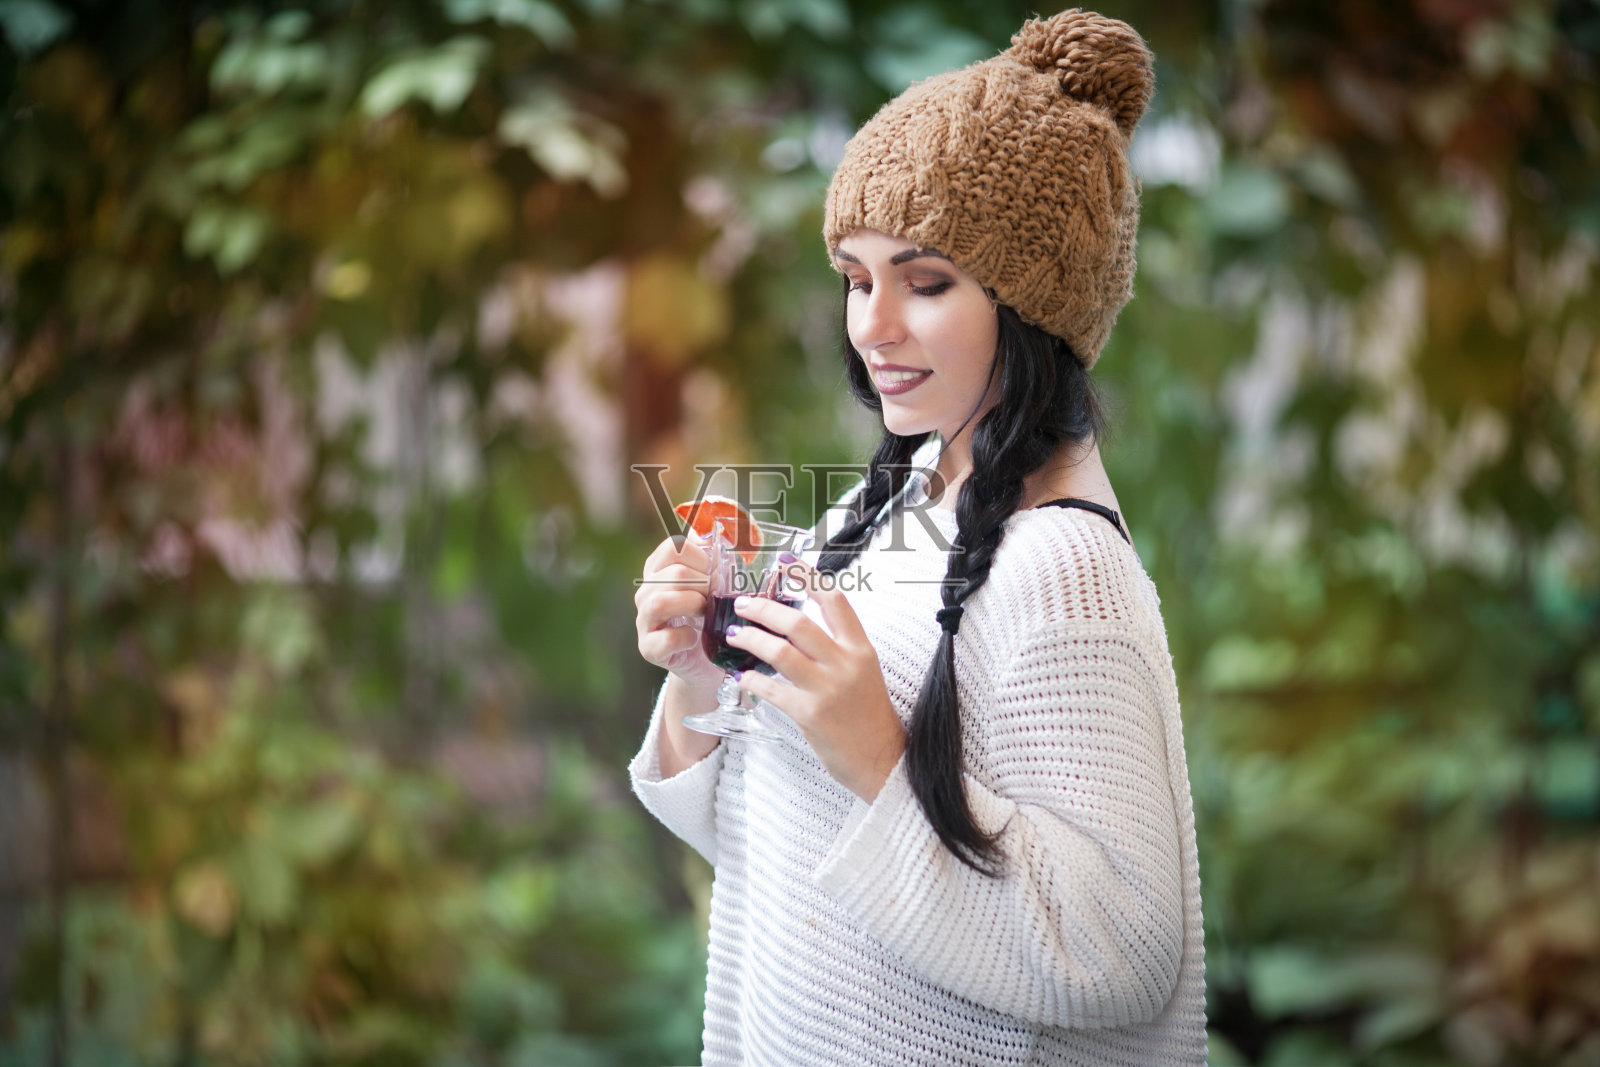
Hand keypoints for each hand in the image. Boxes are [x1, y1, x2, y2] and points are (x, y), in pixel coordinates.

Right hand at [634, 534, 723, 694]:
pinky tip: (696, 637)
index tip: (714, 571)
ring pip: (660, 601)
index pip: (673, 546)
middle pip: (673, 573)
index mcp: (659, 570)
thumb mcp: (713, 584)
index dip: (701, 556)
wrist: (704, 661)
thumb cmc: (709, 617)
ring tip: (707, 613)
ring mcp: (644, 621)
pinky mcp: (649, 648)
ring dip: (693, 604)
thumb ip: (714, 556)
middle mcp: (646, 592)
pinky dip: (686, 637)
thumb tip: (727, 530)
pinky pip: (665, 638)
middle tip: (717, 597)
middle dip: (704, 584)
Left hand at [727, 558, 905, 801]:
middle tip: (744, 604)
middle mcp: (846, 665)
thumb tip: (800, 623)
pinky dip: (751, 680)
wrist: (882, 760)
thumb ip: (838, 646)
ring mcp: (828, 690)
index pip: (835, 601)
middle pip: (799, 623)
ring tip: (736, 634)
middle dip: (765, 609)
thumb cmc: (869, 715)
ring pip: (780, 652)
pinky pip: (771, 690)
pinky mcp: (810, 715)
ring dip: (752, 640)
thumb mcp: (864, 671)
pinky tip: (741, 675)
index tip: (788, 562)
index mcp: (861, 649)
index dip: (809, 577)